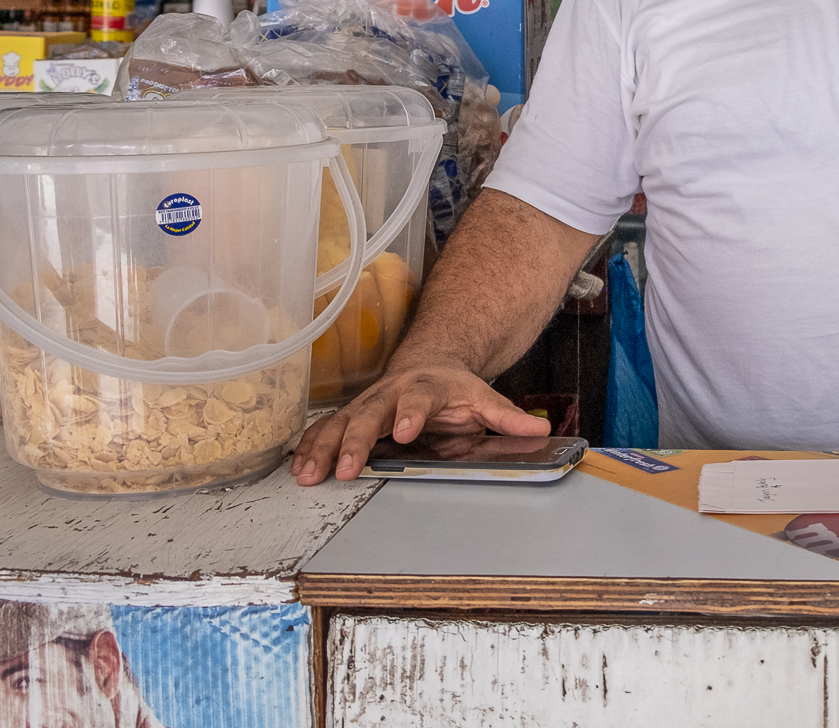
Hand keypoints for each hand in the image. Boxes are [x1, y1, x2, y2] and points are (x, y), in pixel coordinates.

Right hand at [291, 357, 548, 484]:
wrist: (429, 362)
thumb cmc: (454, 389)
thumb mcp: (483, 398)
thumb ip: (506, 416)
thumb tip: (541, 430)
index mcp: (424, 390)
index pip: (417, 400)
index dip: (411, 414)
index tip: (405, 430)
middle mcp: (389, 394)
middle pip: (369, 414)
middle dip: (356, 440)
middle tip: (346, 468)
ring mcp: (366, 404)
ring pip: (340, 424)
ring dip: (323, 448)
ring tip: (308, 475)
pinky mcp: (350, 416)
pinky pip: (326, 431)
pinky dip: (310, 448)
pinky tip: (297, 468)